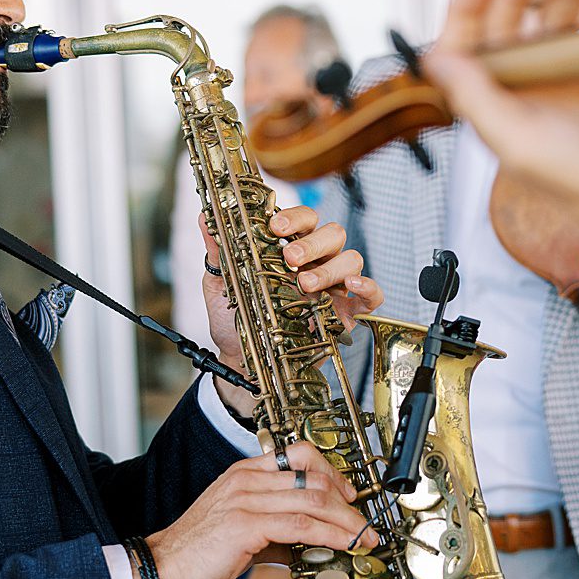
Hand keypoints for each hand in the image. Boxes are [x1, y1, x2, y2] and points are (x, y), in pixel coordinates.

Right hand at [145, 441, 372, 578]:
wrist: (160, 570)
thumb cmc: (196, 553)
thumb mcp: (240, 528)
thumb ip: (275, 525)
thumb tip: (311, 537)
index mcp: (243, 472)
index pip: (299, 454)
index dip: (331, 471)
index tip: (348, 493)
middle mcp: (246, 479)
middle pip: (313, 475)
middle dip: (346, 499)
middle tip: (362, 520)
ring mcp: (245, 499)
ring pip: (313, 498)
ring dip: (346, 519)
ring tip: (362, 536)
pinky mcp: (245, 524)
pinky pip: (301, 524)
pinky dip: (330, 534)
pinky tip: (343, 544)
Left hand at [202, 205, 381, 416]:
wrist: (243, 362)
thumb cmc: (236, 321)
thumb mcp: (221, 285)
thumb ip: (219, 252)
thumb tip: (206, 216)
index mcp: (289, 248)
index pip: (304, 219)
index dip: (295, 217)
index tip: (275, 226)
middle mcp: (316, 262)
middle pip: (332, 233)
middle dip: (312, 242)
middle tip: (289, 258)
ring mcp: (335, 287)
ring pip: (352, 258)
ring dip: (331, 268)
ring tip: (305, 285)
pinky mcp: (348, 314)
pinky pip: (372, 295)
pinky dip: (369, 287)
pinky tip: (353, 287)